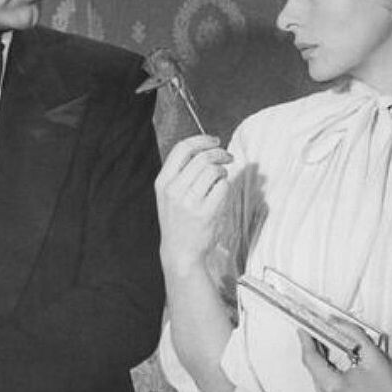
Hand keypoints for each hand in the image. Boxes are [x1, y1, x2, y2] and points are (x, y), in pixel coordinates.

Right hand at [154, 134, 232, 269]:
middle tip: (228, 157)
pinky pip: (223, 187)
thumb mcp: (169, 194)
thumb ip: (182, 172)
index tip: (215, 141)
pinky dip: (226, 186)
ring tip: (222, 178)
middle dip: (220, 153)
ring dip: (223, 170)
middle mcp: (174, 190)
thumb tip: (205, 148)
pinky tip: (221, 193)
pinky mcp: (206, 213)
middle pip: (202, 157)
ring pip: (214, 171)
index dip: (202, 140)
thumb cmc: (178, 221)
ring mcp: (190, 202)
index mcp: (163, 182)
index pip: (182, 148)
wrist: (180, 251)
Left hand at [298, 325, 391, 391]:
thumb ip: (352, 333)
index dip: (306, 341)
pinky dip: (327, 377)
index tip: (303, 329)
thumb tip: (336, 322)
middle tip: (318, 334)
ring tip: (330, 349)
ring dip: (322, 364)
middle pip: (313, 369)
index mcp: (334, 388)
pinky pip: (323, 391)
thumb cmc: (391, 390)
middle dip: (316, 350)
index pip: (311, 359)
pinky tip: (335, 367)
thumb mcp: (372, 354)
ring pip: (317, 379)